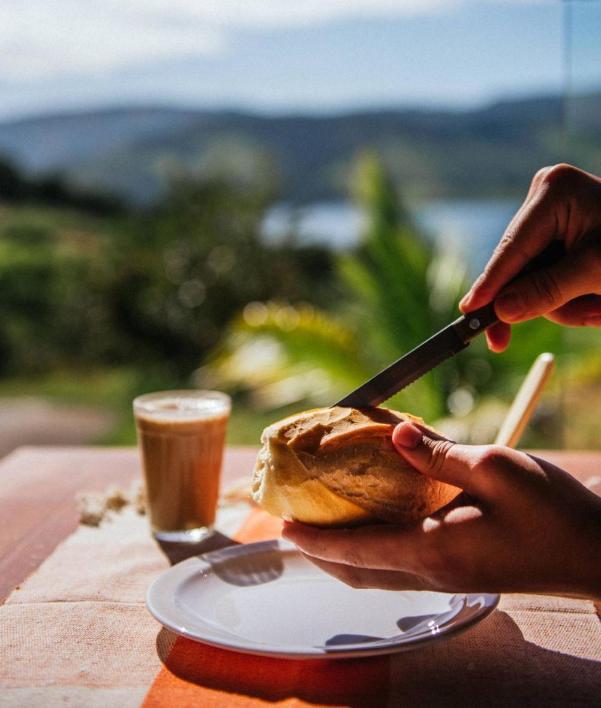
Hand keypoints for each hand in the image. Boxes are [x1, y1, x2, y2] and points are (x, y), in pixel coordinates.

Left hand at [283, 421, 600, 597]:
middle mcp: (434, 570)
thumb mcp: (499, 469)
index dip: (317, 541)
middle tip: (293, 522)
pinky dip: (375, 545)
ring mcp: (448, 575)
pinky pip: (401, 562)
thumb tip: (394, 433)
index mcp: (436, 550)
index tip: (283, 529)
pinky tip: (377, 516)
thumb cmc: (553, 512)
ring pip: (378, 570)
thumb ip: (441, 453)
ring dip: (345, 550)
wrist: (595, 552)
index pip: (359, 550)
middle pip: (360, 569)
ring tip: (323, 519)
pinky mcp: (461, 568)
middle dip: (321, 551)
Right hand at [459, 163, 600, 350]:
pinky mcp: (559, 236)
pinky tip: (598, 300)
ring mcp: (551, 217)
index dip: (491, 284)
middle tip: (591, 316)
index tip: (470, 313)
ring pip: (534, 279)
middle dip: (553, 300)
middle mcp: (545, 198)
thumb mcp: (596, 271)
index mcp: (553, 191)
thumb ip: (547, 290)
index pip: (513, 248)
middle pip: (521, 267)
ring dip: (571, 303)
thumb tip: (501, 310)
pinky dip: (574, 297)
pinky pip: (547, 278)